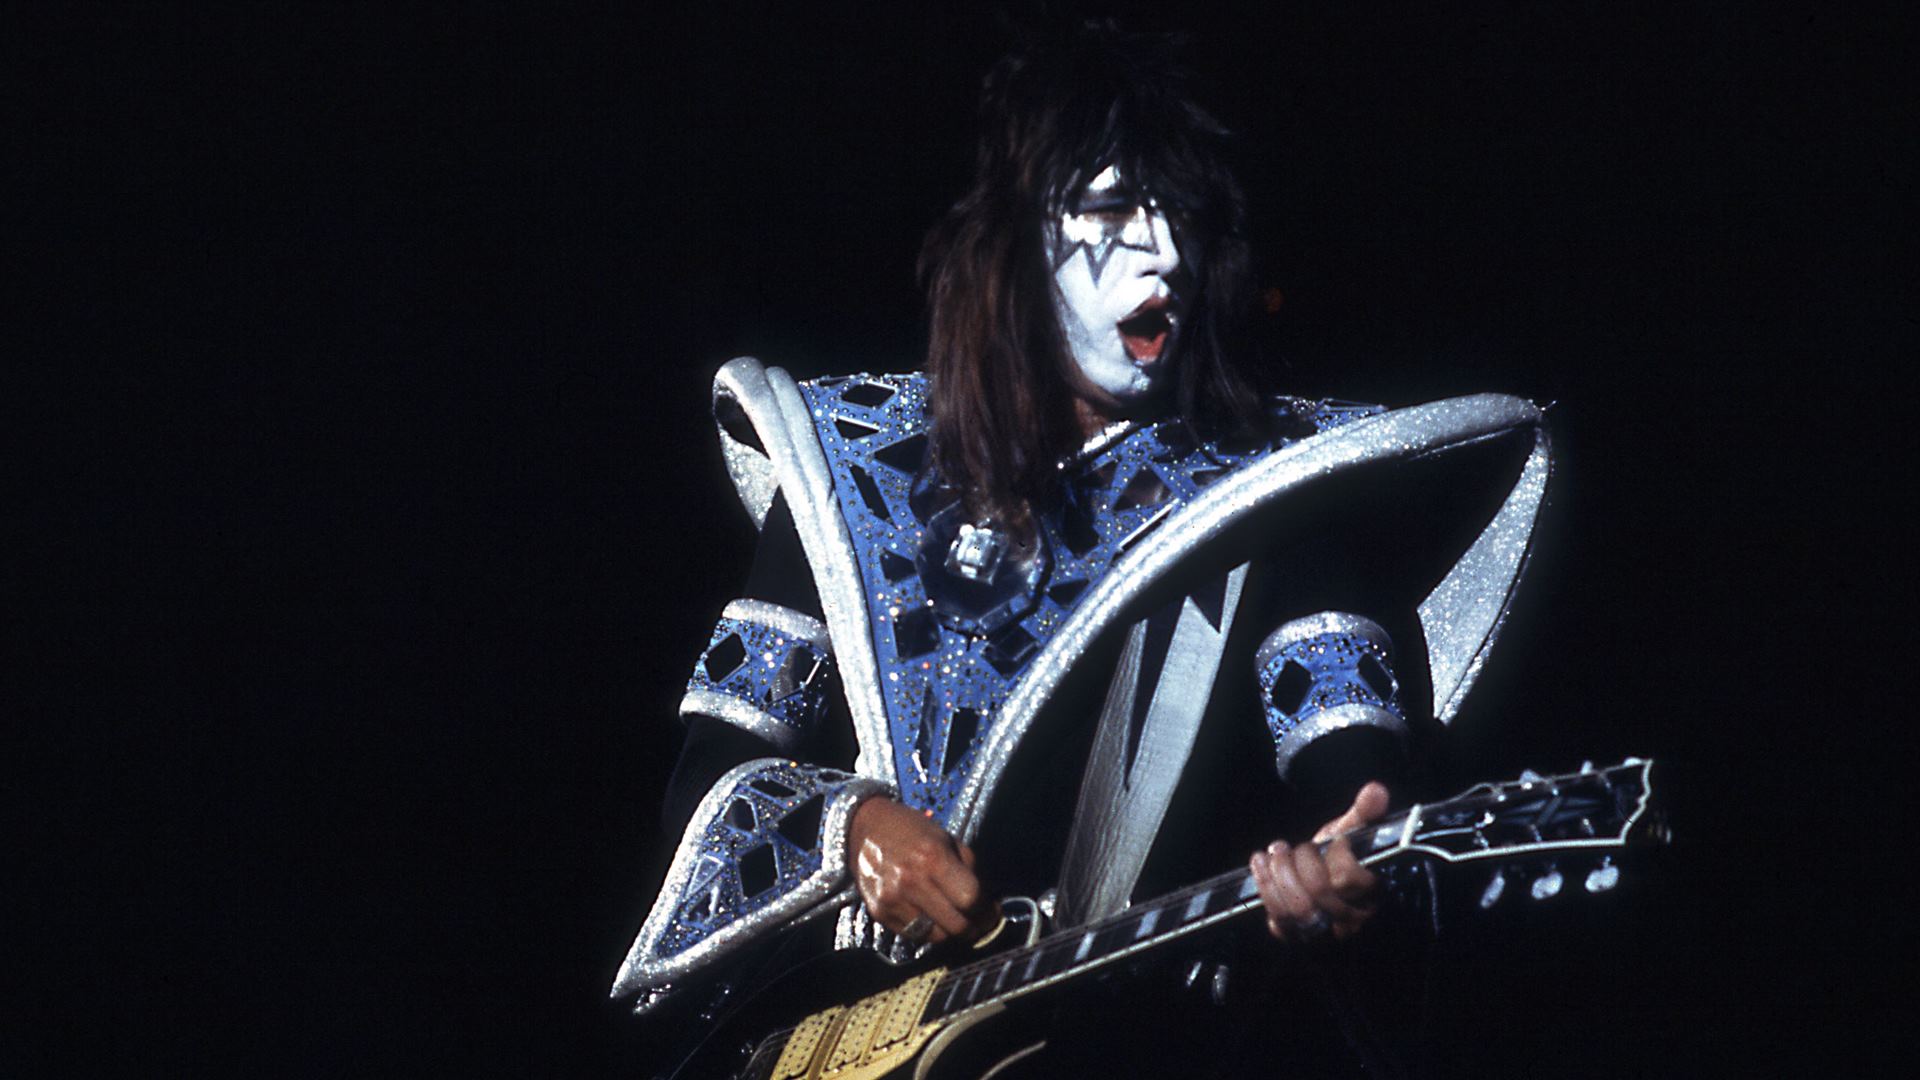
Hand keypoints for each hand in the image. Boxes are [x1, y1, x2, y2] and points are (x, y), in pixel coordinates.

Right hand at [847, 795, 989, 944]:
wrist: (865, 829)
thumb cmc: (912, 831)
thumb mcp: (947, 839)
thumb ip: (969, 869)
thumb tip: (987, 902)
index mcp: (932, 858)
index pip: (970, 899)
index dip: (987, 910)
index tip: (993, 911)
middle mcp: (911, 882)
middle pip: (957, 925)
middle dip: (975, 927)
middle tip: (980, 923)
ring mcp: (893, 901)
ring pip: (937, 937)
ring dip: (952, 933)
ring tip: (957, 921)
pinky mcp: (880, 913)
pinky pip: (915, 935)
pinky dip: (929, 931)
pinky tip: (933, 918)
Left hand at [1249, 781, 1389, 943]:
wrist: (1313, 878)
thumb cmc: (1335, 856)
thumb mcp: (1349, 832)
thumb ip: (1363, 812)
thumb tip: (1376, 790)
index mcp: (1368, 892)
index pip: (1351, 879)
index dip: (1336, 855)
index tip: (1331, 839)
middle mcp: (1348, 918)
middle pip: (1319, 894)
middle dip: (1300, 862)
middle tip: (1288, 846)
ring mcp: (1321, 930)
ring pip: (1297, 909)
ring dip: (1279, 873)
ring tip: (1275, 852)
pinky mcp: (1294, 934)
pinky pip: (1278, 920)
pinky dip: (1264, 886)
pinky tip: (1260, 862)